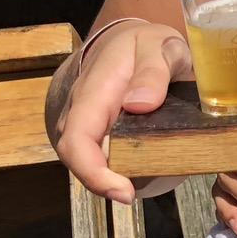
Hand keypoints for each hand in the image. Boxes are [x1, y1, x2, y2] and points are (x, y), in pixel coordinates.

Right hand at [49, 20, 192, 204]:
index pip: (77, 139)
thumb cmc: (148, 46)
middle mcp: (83, 115)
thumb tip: (140, 103)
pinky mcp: (103, 136)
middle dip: (106, 183)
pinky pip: (110, 159)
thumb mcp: (159, 46)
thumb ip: (154, 70)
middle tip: (137, 193)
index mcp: (93, 93)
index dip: (93, 172)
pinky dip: (128, 170)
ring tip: (152, 178)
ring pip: (96, 164)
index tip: (123, 191)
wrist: (136, 44)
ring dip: (120, 177)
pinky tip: (153, 169)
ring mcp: (90, 128)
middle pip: (81, 160)